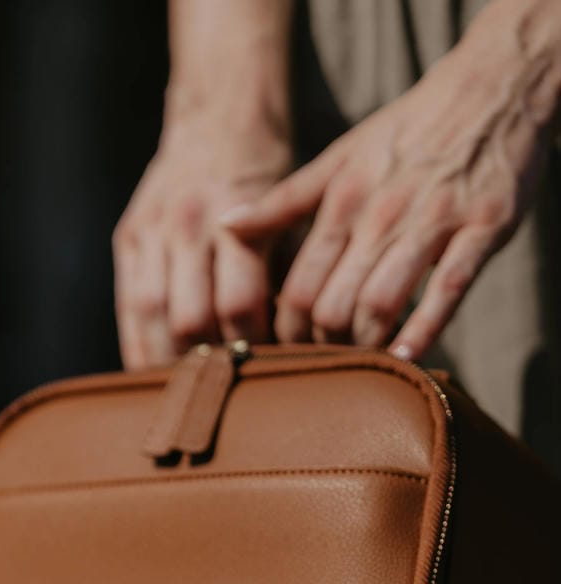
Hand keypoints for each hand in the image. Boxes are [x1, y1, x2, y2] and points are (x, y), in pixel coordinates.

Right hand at [113, 93, 291, 368]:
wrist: (220, 116)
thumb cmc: (268, 175)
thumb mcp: (287, 213)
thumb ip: (281, 272)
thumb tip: (288, 342)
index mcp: (234, 218)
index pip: (238, 303)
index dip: (250, 343)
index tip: (263, 367)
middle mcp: (187, 224)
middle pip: (190, 318)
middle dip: (207, 359)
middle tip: (225, 386)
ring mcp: (151, 231)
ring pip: (152, 316)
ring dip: (167, 360)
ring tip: (186, 389)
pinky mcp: (128, 238)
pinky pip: (127, 306)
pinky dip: (137, 345)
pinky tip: (150, 373)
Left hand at [220, 0, 560, 359]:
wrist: (490, 90)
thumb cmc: (406, 134)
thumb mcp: (339, 159)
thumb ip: (283, 201)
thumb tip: (224, 227)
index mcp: (342, 199)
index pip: (297, 286)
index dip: (288, 330)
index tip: (291, 349)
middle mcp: (382, 213)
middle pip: (332, 305)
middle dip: (323, 345)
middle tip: (326, 361)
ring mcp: (434, 222)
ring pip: (380, 303)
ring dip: (366, 344)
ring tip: (362, 360)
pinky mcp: (483, 229)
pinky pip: (448, 292)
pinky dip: (423, 331)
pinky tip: (407, 357)